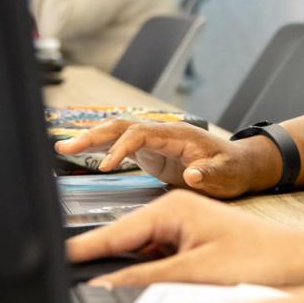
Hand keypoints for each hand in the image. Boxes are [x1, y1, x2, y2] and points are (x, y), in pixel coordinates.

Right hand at [55, 120, 273, 197]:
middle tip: (65, 147)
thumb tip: (192, 175)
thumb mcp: (226, 175)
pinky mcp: (151, 151)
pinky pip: (121, 144)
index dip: (121, 148)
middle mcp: (162, 133)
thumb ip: (209, 175)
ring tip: (62, 147)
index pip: (141, 134)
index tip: (106, 167)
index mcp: (178, 135)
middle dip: (93, 135)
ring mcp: (155, 141)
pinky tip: (81, 152)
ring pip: (118, 132)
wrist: (240, 165)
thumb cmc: (234, 169)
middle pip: (122, 127)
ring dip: (91, 138)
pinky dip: (100, 147)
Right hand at [67, 191, 303, 288]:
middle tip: (75, 288)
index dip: (83, 249)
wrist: (302, 262)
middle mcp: (176, 212)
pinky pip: (157, 260)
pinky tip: (142, 291)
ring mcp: (184, 227)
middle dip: (103, 264)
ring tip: (108, 292)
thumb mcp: (195, 273)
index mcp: (173, 207)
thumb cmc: (260, 259)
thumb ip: (145, 278)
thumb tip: (103, 286)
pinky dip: (148, 276)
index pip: (115, 232)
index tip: (53, 261)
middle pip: (123, 243)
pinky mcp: (193, 244)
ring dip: (128, 273)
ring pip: (139, 254)